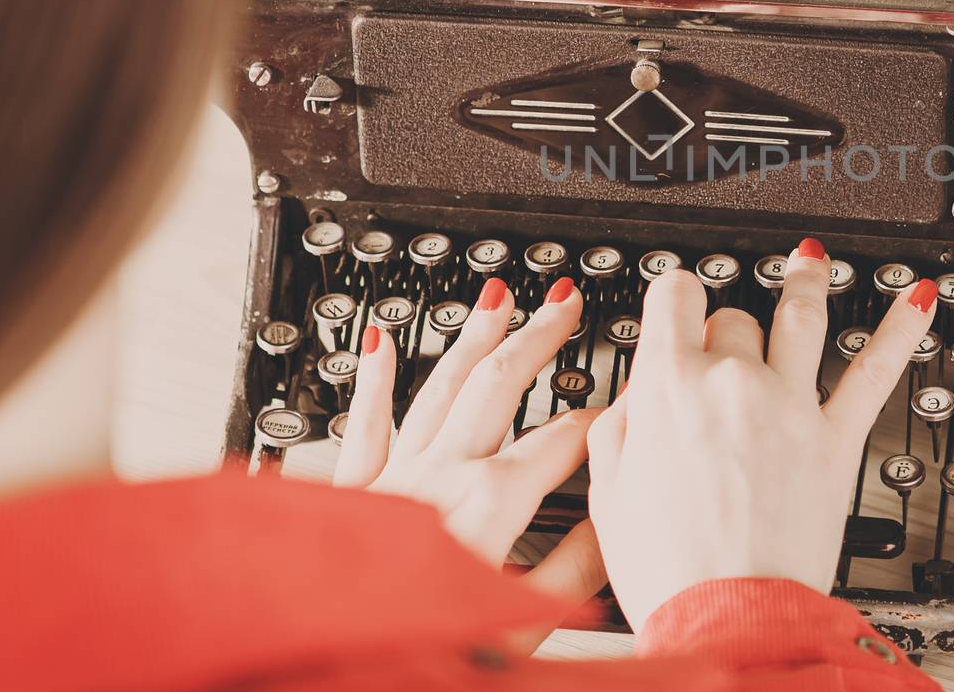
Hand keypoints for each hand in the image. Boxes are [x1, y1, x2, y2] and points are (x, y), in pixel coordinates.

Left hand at [334, 275, 606, 639]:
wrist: (326, 661)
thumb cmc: (422, 648)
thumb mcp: (523, 623)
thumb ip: (576, 568)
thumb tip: (616, 525)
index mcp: (492, 502)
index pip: (564, 439)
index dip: (603, 415)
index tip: (627, 399)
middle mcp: (442, 474)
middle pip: (500, 384)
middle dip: (538, 336)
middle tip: (564, 302)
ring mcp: (394, 477)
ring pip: (439, 388)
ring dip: (471, 338)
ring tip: (495, 298)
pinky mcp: (350, 494)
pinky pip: (365, 424)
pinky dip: (374, 380)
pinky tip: (379, 340)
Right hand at [587, 239, 937, 631]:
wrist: (731, 617)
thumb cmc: (671, 569)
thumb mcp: (608, 492)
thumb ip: (618, 427)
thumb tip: (636, 397)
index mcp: (668, 386)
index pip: (674, 296)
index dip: (675, 296)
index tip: (679, 301)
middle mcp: (731, 380)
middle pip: (733, 319)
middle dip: (725, 331)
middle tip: (725, 351)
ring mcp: (789, 404)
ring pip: (802, 316)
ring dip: (807, 283)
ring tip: (812, 264)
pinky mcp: (836, 437)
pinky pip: (876, 369)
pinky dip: (900, 328)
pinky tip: (917, 298)